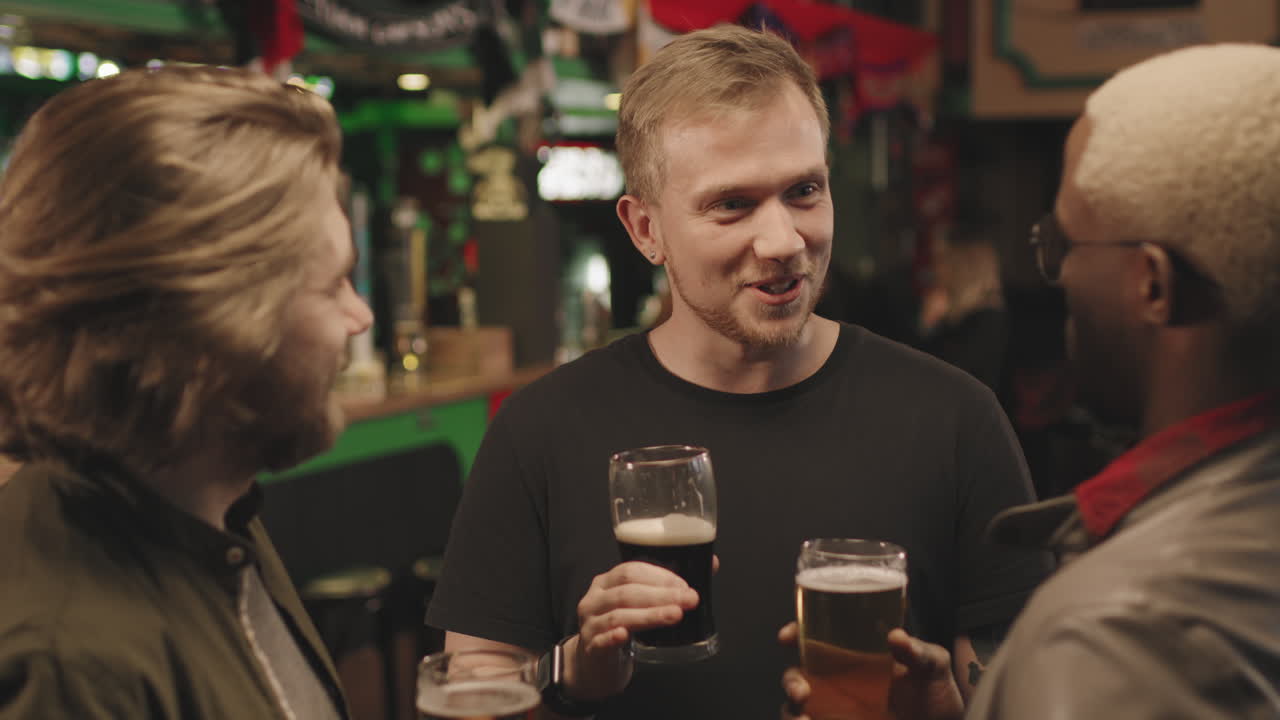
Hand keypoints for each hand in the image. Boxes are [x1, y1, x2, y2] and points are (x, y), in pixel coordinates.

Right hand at [564, 561, 700, 699]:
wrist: (595, 664)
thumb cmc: (623, 626)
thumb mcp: (640, 604)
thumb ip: (668, 586)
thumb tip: (710, 563)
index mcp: (607, 582)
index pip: (631, 571)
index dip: (659, 576)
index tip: (684, 585)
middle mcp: (595, 599)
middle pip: (626, 592)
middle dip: (661, 595)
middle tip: (688, 600)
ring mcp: (590, 624)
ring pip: (618, 616)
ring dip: (649, 615)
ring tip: (674, 616)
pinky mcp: (590, 648)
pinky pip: (601, 641)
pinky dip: (613, 637)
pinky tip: (625, 636)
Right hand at [778, 624, 963, 719]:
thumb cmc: (936, 695)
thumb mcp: (933, 666)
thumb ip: (917, 652)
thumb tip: (896, 636)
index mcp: (854, 656)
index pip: (815, 638)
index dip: (796, 632)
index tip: (787, 636)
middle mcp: (837, 681)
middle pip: (797, 674)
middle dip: (790, 681)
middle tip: (802, 691)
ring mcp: (835, 709)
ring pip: (795, 707)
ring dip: (791, 712)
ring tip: (804, 717)